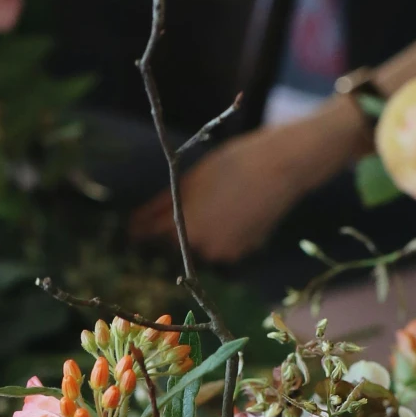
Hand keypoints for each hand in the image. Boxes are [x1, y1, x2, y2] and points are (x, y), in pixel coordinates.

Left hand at [129, 102, 365, 265]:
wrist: (283, 167)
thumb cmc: (234, 164)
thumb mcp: (192, 178)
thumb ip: (164, 202)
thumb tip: (141, 220)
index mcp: (184, 226)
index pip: (150, 233)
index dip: (140, 228)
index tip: (132, 228)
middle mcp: (202, 246)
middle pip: (176, 241)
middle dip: (174, 227)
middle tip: (178, 207)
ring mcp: (224, 252)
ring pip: (200, 244)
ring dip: (199, 230)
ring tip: (216, 203)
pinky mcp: (243, 252)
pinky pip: (222, 245)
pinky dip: (222, 233)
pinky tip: (233, 212)